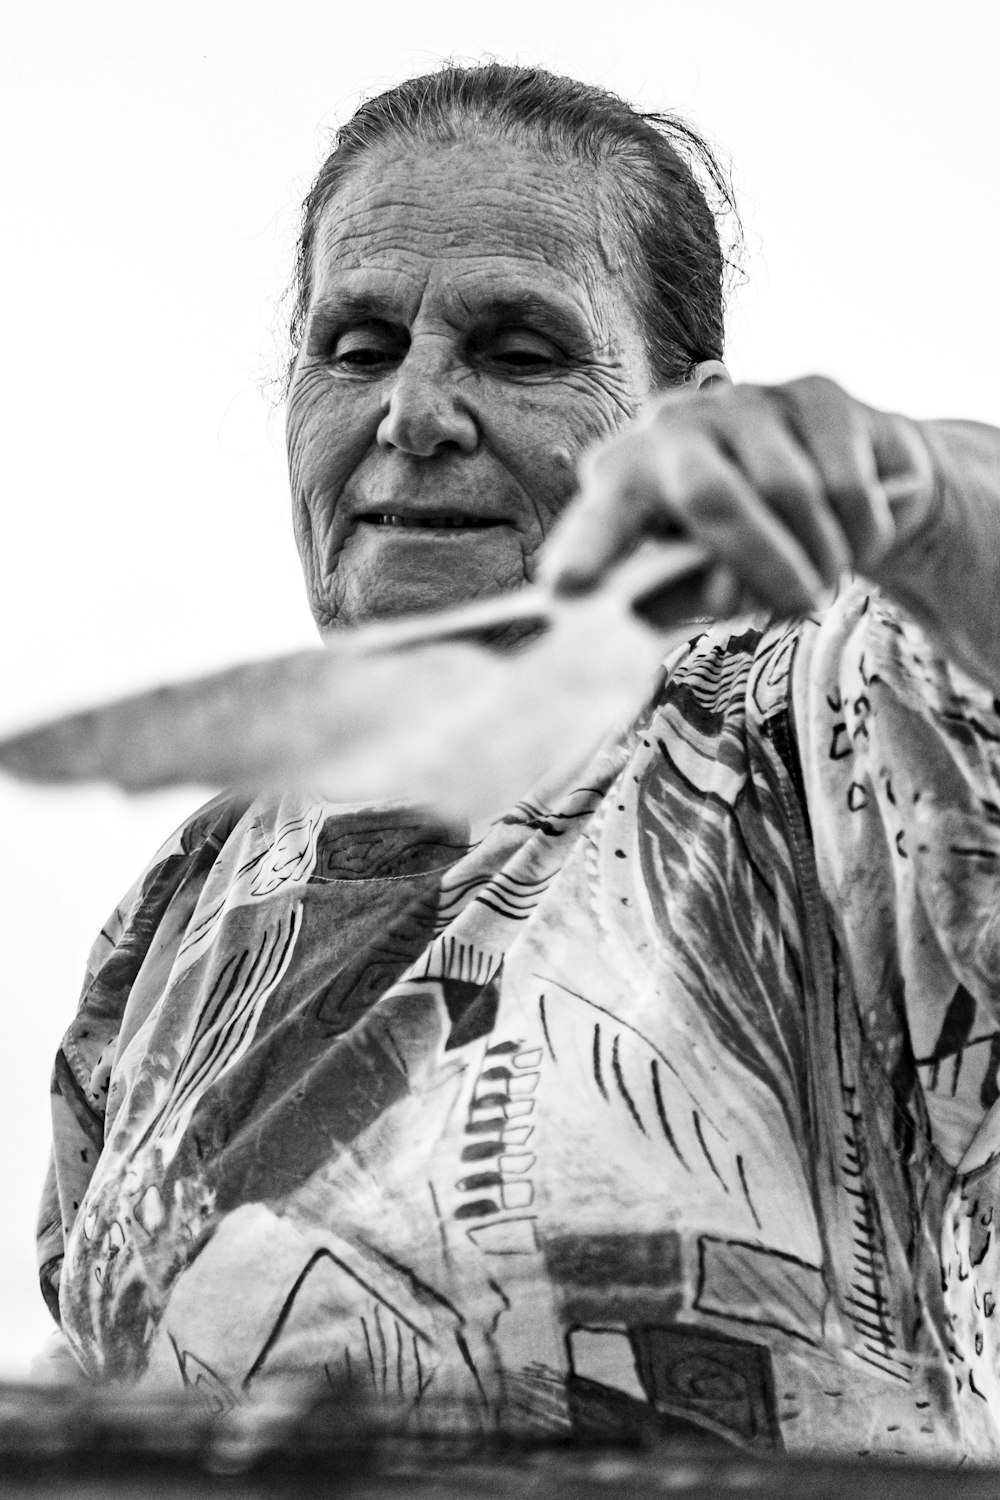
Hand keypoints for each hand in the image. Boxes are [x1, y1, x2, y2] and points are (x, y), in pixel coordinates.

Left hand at [540, 375, 937, 619]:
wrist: (858, 496)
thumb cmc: (758, 547)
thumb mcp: (710, 583)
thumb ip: (682, 595)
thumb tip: (668, 608)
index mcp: (629, 477)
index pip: (603, 511)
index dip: (587, 547)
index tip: (566, 588)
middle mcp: (673, 426)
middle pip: (709, 495)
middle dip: (757, 560)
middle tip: (799, 606)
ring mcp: (744, 402)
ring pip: (789, 491)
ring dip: (821, 555)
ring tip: (826, 578)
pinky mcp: (816, 394)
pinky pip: (845, 482)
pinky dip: (861, 531)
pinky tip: (859, 538)